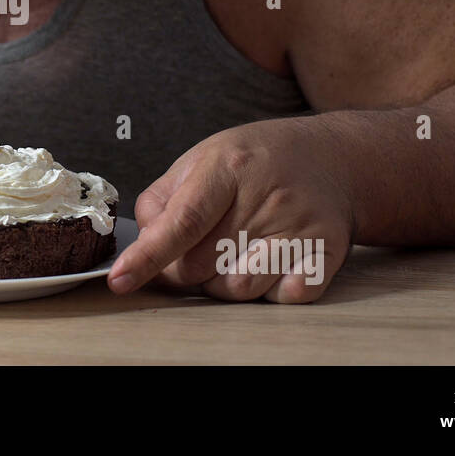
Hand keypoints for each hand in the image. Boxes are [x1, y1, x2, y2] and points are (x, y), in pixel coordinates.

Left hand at [107, 117, 356, 302]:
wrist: (334, 158)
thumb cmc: (255, 161)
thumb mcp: (203, 158)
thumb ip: (162, 199)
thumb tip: (142, 243)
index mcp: (228, 168)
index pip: (182, 221)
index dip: (148, 255)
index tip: (120, 280)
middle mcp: (266, 197)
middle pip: (200, 266)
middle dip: (186, 267)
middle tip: (204, 242)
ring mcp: (300, 227)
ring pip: (237, 289)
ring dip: (224, 282)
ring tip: (237, 250)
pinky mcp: (327, 253)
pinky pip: (281, 297)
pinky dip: (268, 289)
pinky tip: (271, 260)